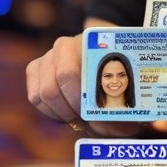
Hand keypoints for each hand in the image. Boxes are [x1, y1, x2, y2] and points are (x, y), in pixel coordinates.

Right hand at [25, 33, 142, 137]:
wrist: (107, 61)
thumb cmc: (122, 78)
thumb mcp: (130, 90)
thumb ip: (125, 107)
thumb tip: (114, 123)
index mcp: (88, 43)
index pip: (70, 74)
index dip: (77, 100)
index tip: (93, 115)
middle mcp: (63, 46)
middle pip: (52, 88)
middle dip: (70, 110)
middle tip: (87, 121)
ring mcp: (47, 57)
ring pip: (42, 94)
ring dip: (62, 113)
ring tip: (80, 119)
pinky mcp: (36, 70)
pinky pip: (35, 97)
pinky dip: (52, 111)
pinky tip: (68, 114)